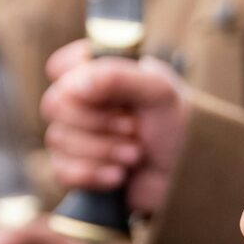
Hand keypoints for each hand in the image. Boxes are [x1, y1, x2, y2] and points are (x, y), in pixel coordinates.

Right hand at [41, 40, 188, 214]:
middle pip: (54, 105)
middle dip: (96, 123)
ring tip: (136, 155)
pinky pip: (61, 170)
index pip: (60, 66)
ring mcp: (77, 135)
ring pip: (58, 139)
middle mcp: (84, 101)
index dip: (75, 80)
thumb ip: (118, 77)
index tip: (105, 92)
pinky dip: (91, 175)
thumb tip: (74, 86)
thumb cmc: (178, 125)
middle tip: (133, 128)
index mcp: (100, 73)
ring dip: (102, 151)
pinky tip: (118, 176)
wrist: (189, 177)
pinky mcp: (77, 168)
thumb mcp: (159, 91)